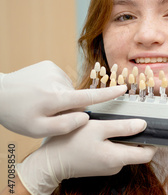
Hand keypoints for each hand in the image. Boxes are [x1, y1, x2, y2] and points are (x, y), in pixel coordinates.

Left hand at [0, 60, 126, 137]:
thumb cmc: (17, 115)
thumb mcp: (38, 130)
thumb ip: (65, 126)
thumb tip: (85, 117)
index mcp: (56, 99)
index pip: (88, 96)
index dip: (108, 94)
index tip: (123, 88)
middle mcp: (57, 82)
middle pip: (76, 97)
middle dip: (68, 107)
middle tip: (47, 114)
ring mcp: (53, 70)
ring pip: (68, 90)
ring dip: (60, 98)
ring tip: (40, 102)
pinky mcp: (48, 65)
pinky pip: (60, 81)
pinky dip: (54, 88)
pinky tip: (39, 91)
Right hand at [16, 119, 155, 194]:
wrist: (49, 163)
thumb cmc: (71, 143)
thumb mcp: (98, 129)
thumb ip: (123, 128)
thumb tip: (144, 125)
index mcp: (118, 159)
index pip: (147, 155)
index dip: (153, 142)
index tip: (152, 129)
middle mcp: (116, 167)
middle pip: (136, 152)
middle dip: (136, 137)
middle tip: (130, 121)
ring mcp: (107, 168)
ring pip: (124, 151)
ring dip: (122, 139)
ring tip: (111, 125)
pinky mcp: (100, 166)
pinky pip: (113, 154)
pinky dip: (112, 144)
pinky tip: (102, 134)